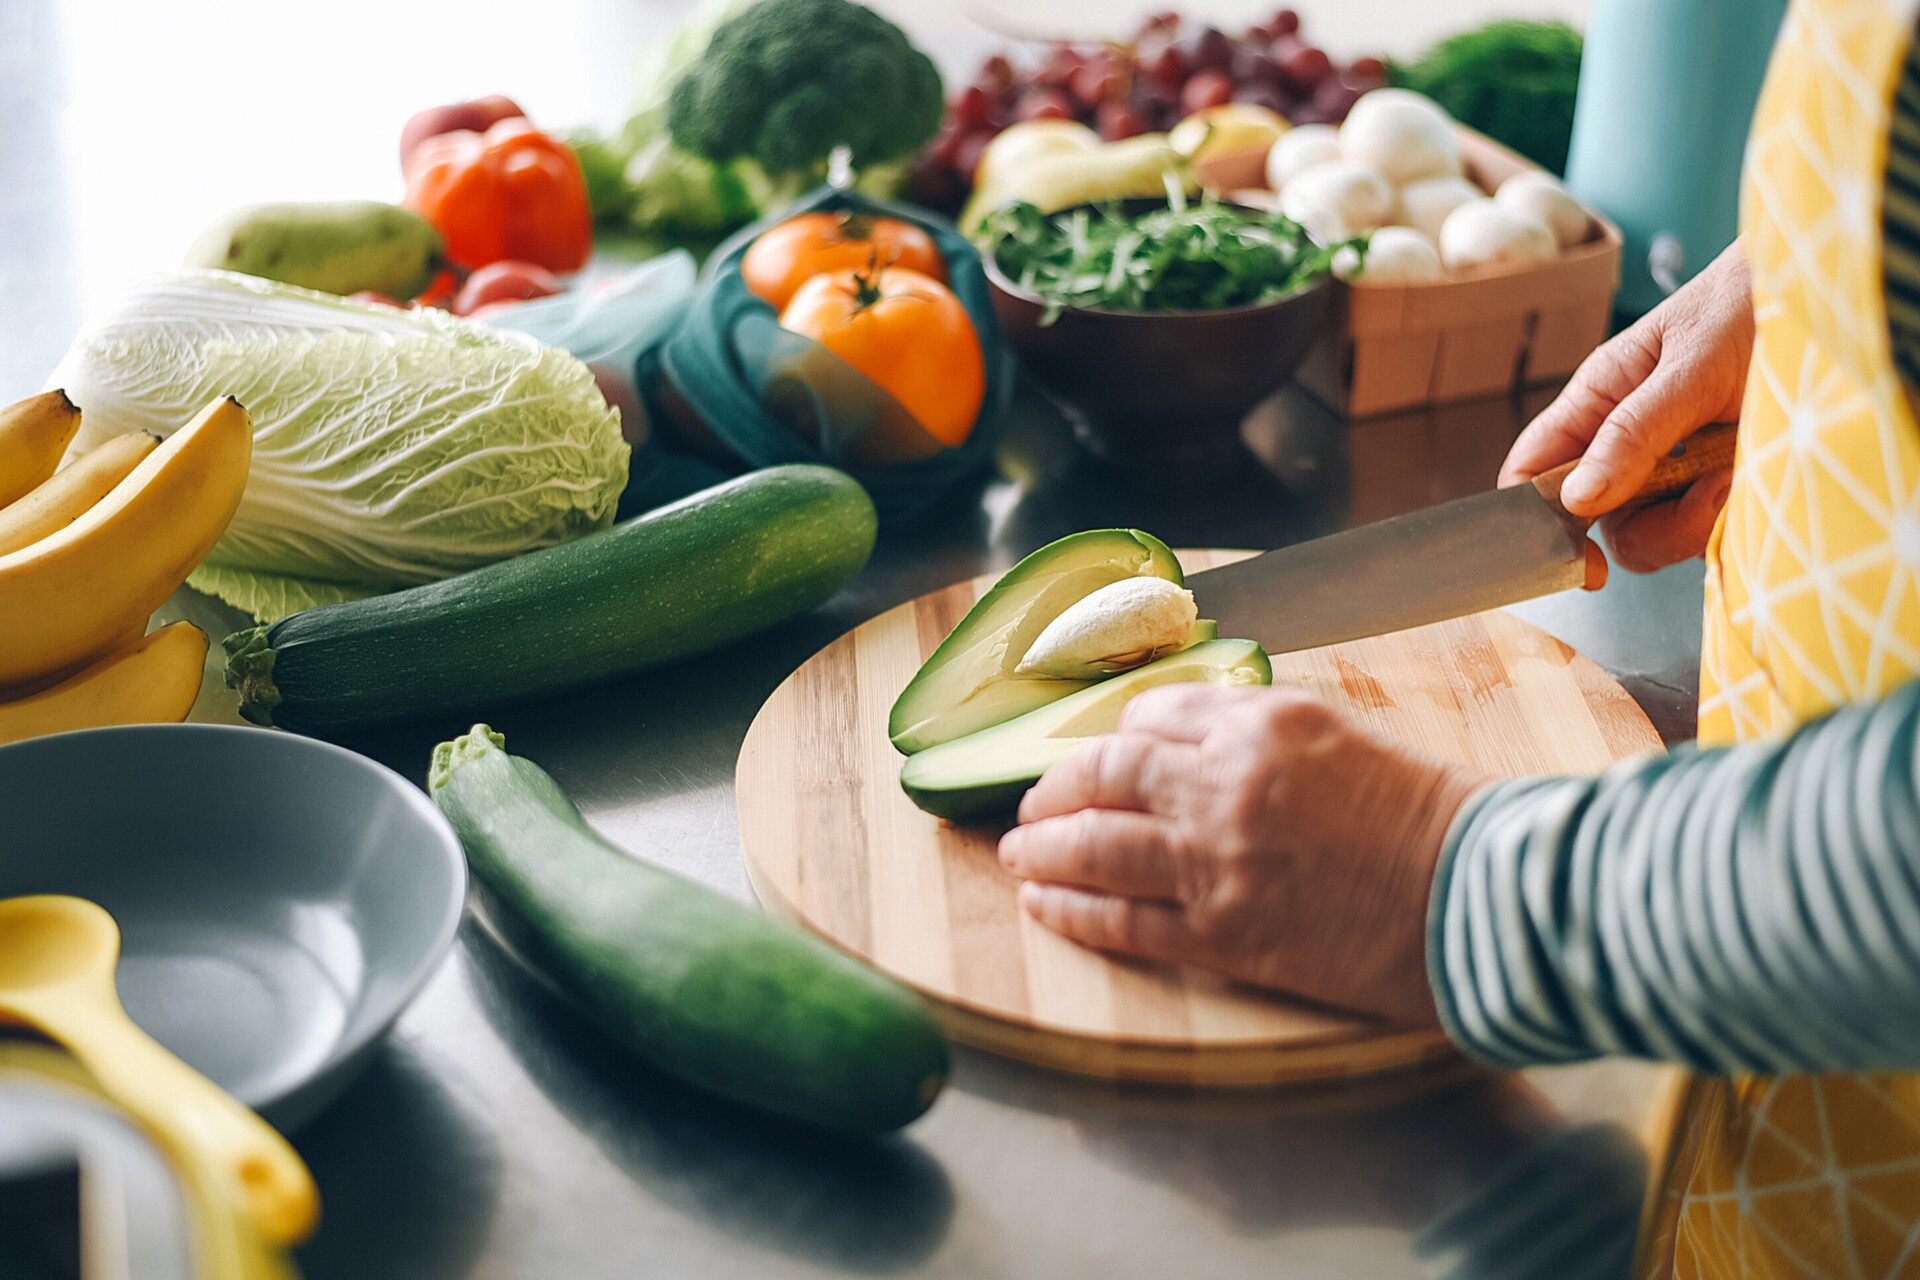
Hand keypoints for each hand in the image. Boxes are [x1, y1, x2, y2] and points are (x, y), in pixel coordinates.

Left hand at [997, 684, 1491, 1024]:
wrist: (1483, 894)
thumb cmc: (1433, 817)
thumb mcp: (1344, 737)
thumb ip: (1264, 735)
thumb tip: (1197, 744)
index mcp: (1261, 721)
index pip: (1153, 715)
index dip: (1112, 737)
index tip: (1094, 755)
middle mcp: (1225, 781)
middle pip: (1105, 774)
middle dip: (1055, 789)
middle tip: (1031, 805)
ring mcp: (1216, 860)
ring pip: (1096, 845)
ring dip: (1043, 848)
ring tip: (1016, 853)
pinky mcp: (1223, 934)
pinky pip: (1122, 920)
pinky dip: (1072, 910)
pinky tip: (1045, 905)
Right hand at [1501, 242, 1751, 572]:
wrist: (1826, 300)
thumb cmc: (1749, 304)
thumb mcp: (1689, 366)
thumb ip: (1631, 432)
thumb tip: (1575, 499)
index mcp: (1597, 401)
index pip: (1534, 469)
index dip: (1535, 517)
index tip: (1574, 552)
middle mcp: (1624, 441)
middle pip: (1596, 520)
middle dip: (1644, 529)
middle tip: (1696, 503)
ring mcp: (1670, 467)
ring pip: (1650, 535)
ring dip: (1692, 523)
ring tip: (1730, 477)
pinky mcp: (1717, 484)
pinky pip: (1700, 531)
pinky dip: (1723, 521)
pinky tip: (1744, 480)